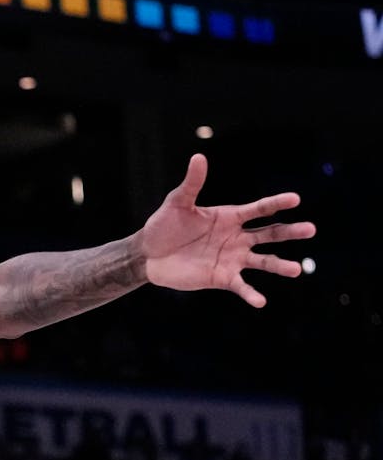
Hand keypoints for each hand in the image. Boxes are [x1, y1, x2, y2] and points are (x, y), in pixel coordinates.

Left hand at [138, 153, 315, 307]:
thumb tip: (198, 157)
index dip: (276, 204)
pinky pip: (241, 286)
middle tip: (311, 229)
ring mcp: (232, 259)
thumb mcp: (178, 203)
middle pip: (269, 234)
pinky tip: (261, 301)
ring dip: (279, 265)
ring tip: (296, 269)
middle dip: (289, 232)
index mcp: (230, 217)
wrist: (149, 254)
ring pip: (262, 261)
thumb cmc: (164, 225)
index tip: (295, 199)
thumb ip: (192, 184)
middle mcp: (237, 237)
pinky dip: (251, 294)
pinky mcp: (222, 278)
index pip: (259, 209)